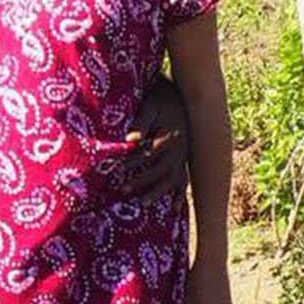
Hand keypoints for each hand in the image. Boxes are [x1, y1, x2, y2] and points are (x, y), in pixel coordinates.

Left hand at [123, 77, 189, 200]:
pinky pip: (184, 180)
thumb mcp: (150, 106)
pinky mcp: (185, 159)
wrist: (186, 94)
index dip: (133, 161)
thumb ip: (141, 124)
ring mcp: (184, 156)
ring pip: (173, 179)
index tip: (117, 169)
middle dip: (142, 181)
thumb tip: (129, 141)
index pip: (149, 153)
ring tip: (142, 203)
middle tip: (123, 190)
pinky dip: (180, 194)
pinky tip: (176, 209)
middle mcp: (179, 149)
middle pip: (161, 171)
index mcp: (170, 136)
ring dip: (157, 192)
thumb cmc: (163, 98)